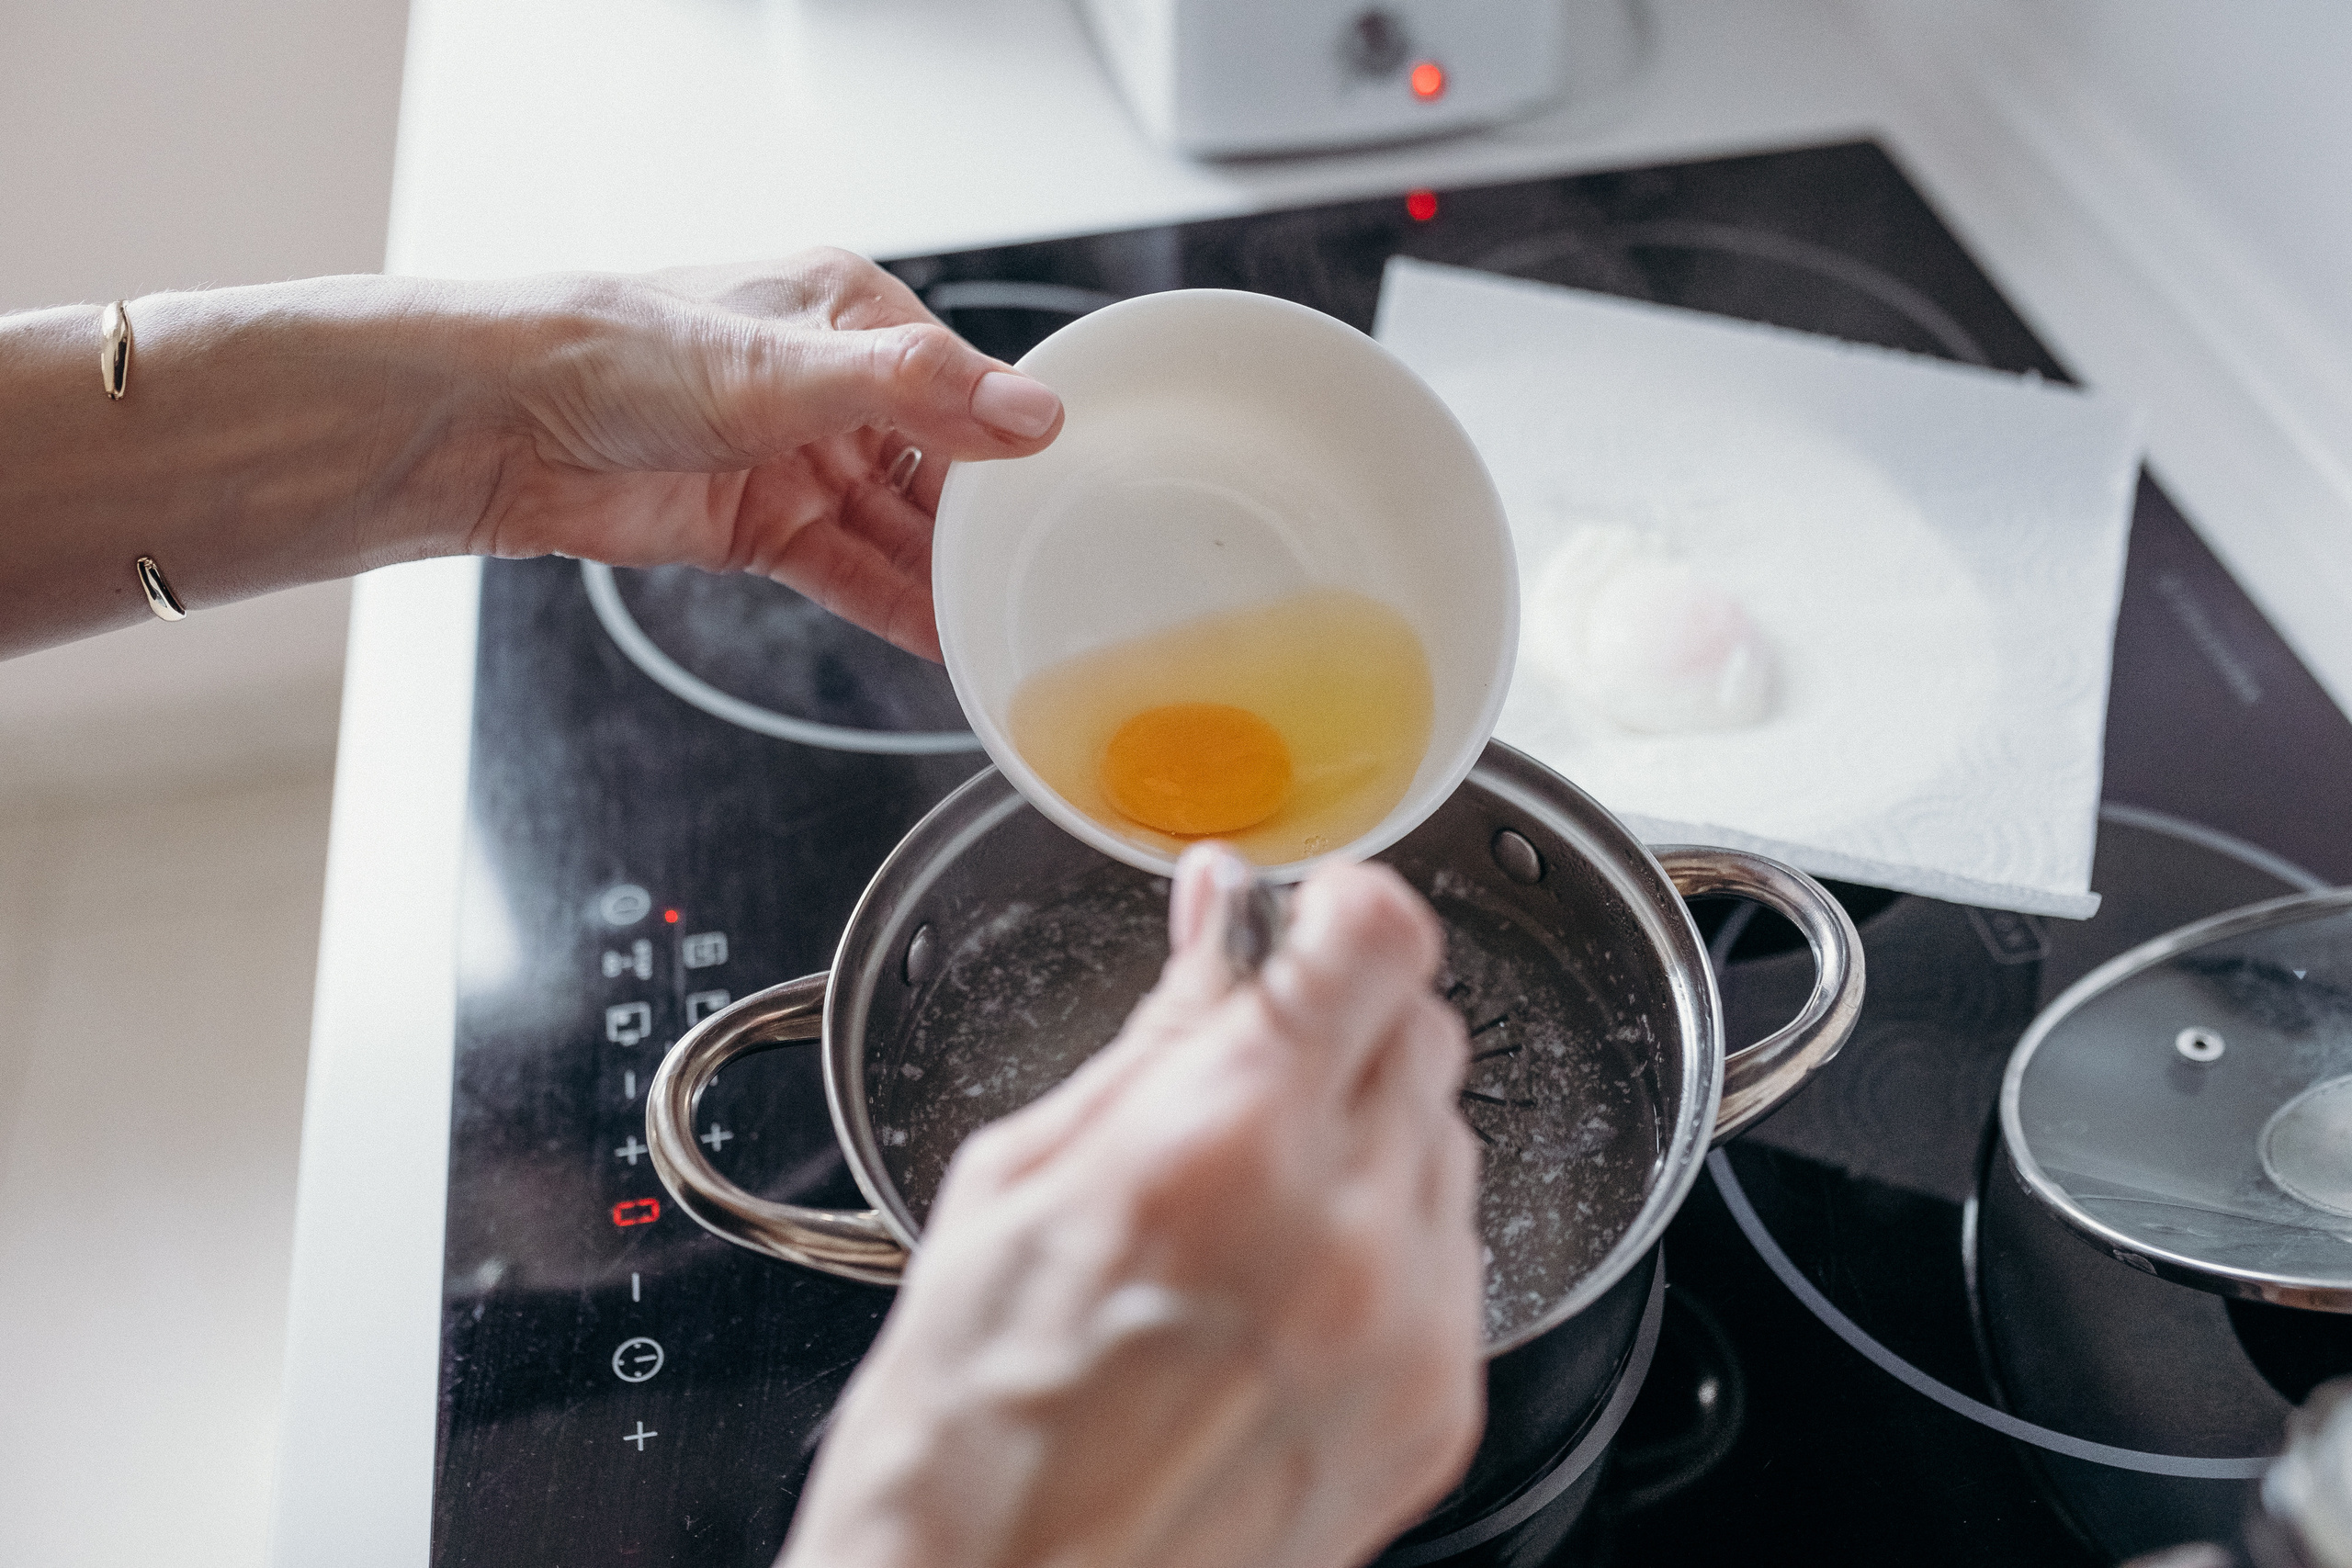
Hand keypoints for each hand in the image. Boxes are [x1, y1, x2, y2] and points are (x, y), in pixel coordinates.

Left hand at [475, 250, 1063, 658]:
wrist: (504, 425)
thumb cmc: (619, 354)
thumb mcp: (785, 367)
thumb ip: (915, 390)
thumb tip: (1029, 411)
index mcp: (850, 317)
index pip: (966, 385)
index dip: (1016, 442)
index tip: (1074, 492)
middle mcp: (832, 389)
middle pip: (941, 468)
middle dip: (988, 522)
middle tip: (1051, 572)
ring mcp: (798, 462)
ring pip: (899, 530)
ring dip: (946, 576)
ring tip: (1009, 622)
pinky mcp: (763, 529)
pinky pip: (851, 574)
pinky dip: (897, 607)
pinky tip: (943, 640)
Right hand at [783, 844, 1484, 1567]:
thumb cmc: (975, 1422)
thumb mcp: (1022, 1178)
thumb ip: (1160, 1031)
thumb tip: (1218, 919)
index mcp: (1223, 1148)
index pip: (1381, 943)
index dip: (1347, 907)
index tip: (1318, 917)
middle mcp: (1346, 1235)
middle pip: (1426, 1030)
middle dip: (1347, 1020)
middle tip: (1255, 1066)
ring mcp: (1410, 1330)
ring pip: (1450, 1138)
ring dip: (1372, 1131)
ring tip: (1252, 1206)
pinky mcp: (1441, 1408)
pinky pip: (1457, 1256)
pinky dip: (1393, 1240)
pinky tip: (1291, 1286)